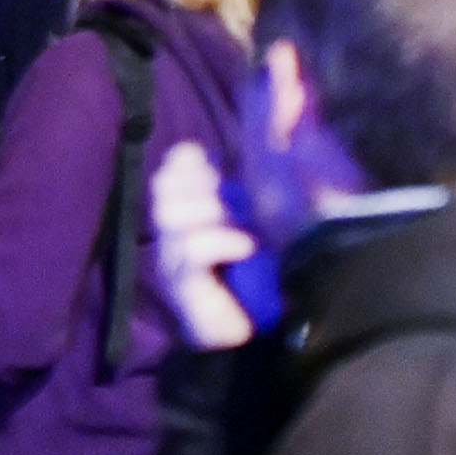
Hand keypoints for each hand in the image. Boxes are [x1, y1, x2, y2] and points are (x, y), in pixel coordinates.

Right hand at [147, 140, 262, 349]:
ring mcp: (176, 261)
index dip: (190, 161)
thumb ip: (277, 177)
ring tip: (241, 226)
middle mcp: (179, 233)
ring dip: (207, 211)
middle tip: (230, 196)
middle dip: (197, 183)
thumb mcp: (277, 221)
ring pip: (169, 214)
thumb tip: (291, 113)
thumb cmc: (276, 277)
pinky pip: (191, 250)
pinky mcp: (185, 287)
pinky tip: (245, 246)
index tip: (213, 163)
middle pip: (164, 186)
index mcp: (199, 212)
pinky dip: (219, 241)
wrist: (270, 341)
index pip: (175, 168)